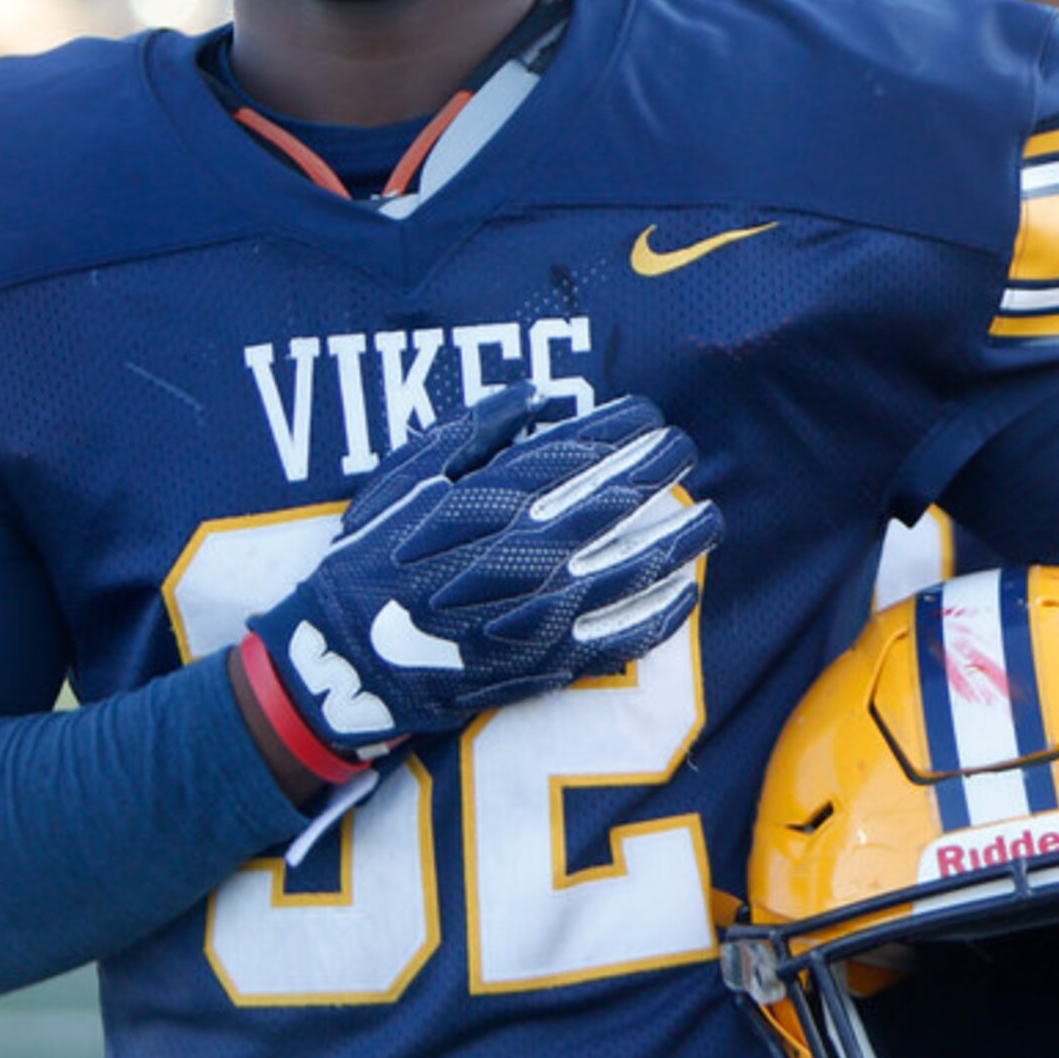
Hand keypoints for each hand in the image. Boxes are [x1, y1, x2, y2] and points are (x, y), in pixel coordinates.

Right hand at [242, 386, 715, 762]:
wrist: (347, 661)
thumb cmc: (371, 559)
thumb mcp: (404, 478)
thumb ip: (473, 431)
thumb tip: (539, 395)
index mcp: (489, 504)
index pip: (575, 454)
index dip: (620, 429)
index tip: (648, 412)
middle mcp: (524, 553)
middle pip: (612, 501)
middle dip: (657, 468)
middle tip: (685, 445)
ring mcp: (541, 612)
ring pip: (631, 567)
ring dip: (677, 538)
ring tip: (710, 515)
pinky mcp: (546, 662)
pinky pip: (620, 637)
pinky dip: (660, 614)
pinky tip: (687, 591)